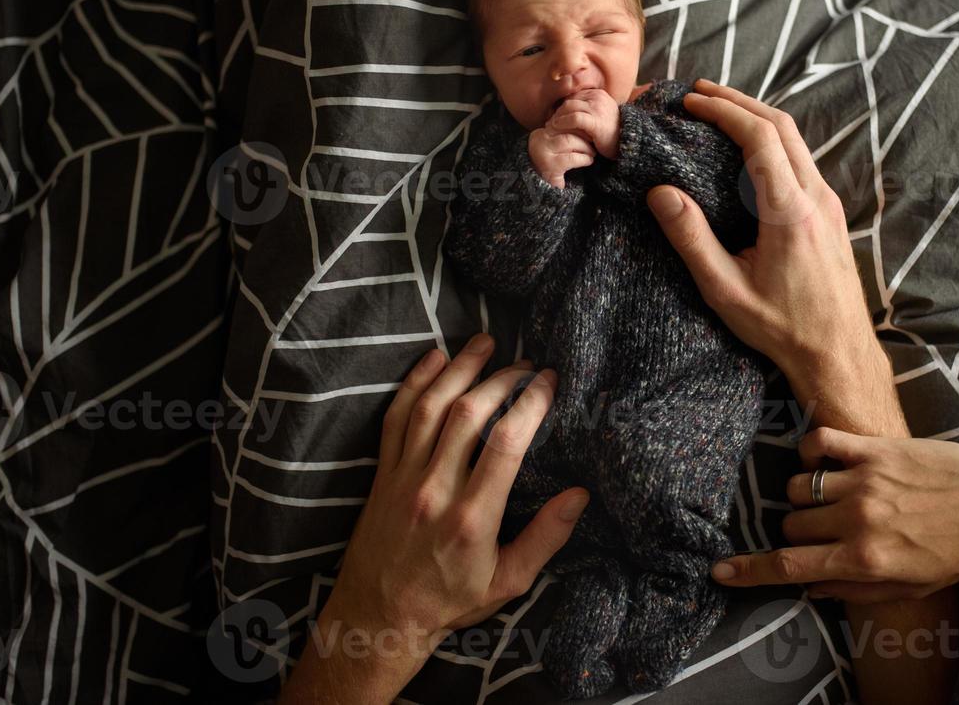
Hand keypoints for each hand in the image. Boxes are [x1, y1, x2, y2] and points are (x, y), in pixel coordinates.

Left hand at [321, 334, 588, 648]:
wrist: (379, 616)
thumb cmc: (449, 601)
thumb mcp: (508, 582)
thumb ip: (545, 537)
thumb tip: (580, 495)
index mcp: (473, 518)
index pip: (507, 443)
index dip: (531, 403)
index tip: (549, 381)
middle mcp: (435, 490)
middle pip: (469, 414)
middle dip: (502, 379)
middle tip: (525, 363)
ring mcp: (403, 478)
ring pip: (431, 407)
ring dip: (460, 368)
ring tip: (485, 342)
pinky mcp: (382, 474)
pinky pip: (396, 418)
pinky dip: (414, 383)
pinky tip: (434, 359)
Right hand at [528, 124, 595, 188]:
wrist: (543, 192)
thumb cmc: (556, 168)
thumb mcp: (558, 148)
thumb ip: (566, 135)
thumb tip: (584, 120)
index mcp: (539, 134)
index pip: (561, 122)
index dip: (578, 124)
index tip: (590, 129)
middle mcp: (538, 142)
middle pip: (565, 129)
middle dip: (583, 134)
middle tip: (594, 141)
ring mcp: (542, 154)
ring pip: (569, 141)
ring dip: (585, 146)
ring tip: (593, 153)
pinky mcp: (549, 167)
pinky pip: (571, 158)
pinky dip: (584, 158)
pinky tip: (589, 161)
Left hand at [548, 87, 620, 158]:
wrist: (626, 143)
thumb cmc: (609, 132)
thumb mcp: (598, 115)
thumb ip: (585, 109)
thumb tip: (563, 109)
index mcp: (598, 94)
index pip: (573, 96)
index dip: (561, 107)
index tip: (553, 117)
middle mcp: (598, 97)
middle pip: (569, 101)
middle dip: (557, 112)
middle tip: (549, 123)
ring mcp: (597, 108)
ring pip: (569, 107)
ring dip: (557, 118)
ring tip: (550, 127)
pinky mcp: (596, 121)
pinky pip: (574, 118)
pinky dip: (563, 122)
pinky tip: (556, 128)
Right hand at [644, 79, 881, 390]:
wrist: (838, 354)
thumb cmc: (782, 328)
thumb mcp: (725, 291)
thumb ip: (692, 239)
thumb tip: (661, 193)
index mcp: (790, 211)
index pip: (760, 137)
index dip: (724, 110)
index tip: (691, 101)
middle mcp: (817, 198)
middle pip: (781, 126)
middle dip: (739, 101)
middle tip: (699, 92)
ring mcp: (830, 203)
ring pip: (795, 140)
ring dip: (757, 118)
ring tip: (719, 111)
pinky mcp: (832, 213)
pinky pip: (801, 160)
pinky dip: (771, 140)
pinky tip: (747, 150)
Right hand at [711, 427, 958, 603]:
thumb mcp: (914, 586)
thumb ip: (858, 589)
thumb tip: (812, 586)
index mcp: (867, 560)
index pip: (791, 566)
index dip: (750, 571)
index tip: (720, 572)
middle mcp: (860, 520)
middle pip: (791, 524)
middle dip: (797, 533)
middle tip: (823, 533)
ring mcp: (866, 480)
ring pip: (798, 486)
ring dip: (804, 496)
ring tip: (832, 499)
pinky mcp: (876, 447)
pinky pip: (818, 442)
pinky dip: (809, 451)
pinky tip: (823, 460)